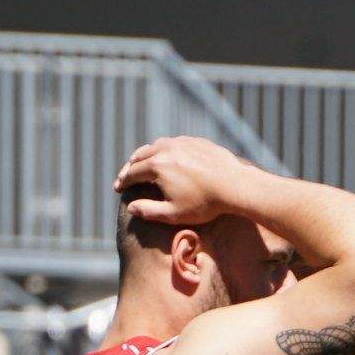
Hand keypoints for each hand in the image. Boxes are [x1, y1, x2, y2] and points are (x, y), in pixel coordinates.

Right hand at [114, 136, 258, 225]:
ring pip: (156, 145)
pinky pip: (175, 143)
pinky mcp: (196, 141)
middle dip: (130, 166)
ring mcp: (182, 142)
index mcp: (156, 166)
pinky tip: (168, 157)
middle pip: (140, 155)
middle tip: (125, 175)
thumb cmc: (205, 203)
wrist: (235, 186)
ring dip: (146, 154)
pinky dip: (165, 150)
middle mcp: (165, 149)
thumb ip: (149, 211)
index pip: (132, 173)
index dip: (122, 181)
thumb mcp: (174, 213)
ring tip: (143, 163)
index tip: (118, 188)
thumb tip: (131, 207)